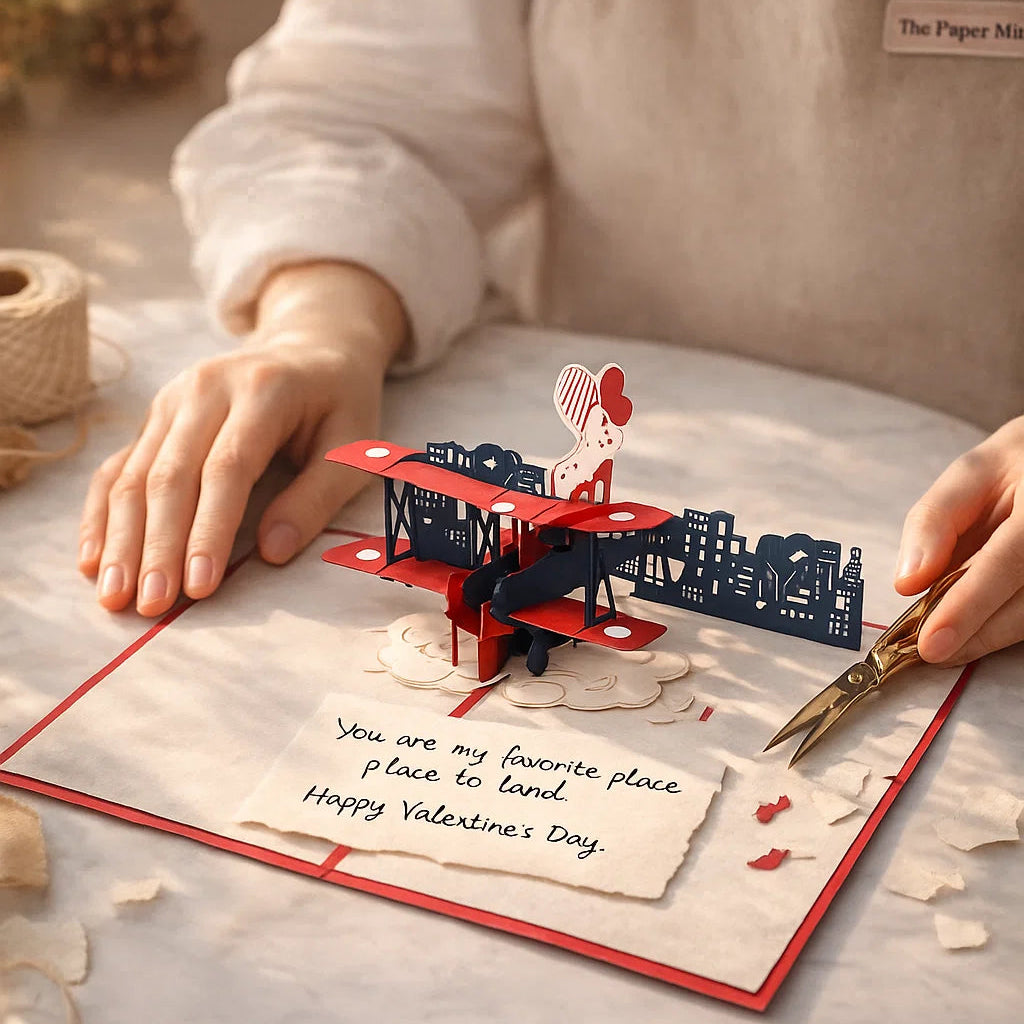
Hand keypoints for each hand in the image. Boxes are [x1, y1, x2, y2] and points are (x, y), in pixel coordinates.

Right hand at [79, 261, 406, 616]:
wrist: (310, 345)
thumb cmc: (340, 403)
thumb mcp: (353, 446)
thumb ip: (318, 496)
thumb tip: (272, 553)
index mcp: (263, 391)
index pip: (227, 468)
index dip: (210, 530)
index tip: (200, 586)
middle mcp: (206, 388)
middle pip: (171, 474)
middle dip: (157, 546)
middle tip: (151, 605)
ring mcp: (172, 399)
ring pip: (135, 473)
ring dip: (121, 539)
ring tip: (114, 596)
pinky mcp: (156, 417)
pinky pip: (120, 466)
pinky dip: (103, 514)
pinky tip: (93, 558)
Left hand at [895, 415, 1023, 664]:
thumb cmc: (1016, 464)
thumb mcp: (972, 473)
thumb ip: (936, 521)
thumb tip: (908, 582)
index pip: (1006, 564)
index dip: (968, 607)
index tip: (931, 644)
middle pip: (1023, 605)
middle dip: (974, 633)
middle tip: (929, 650)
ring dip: (987, 635)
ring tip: (946, 640)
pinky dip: (1002, 624)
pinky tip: (976, 625)